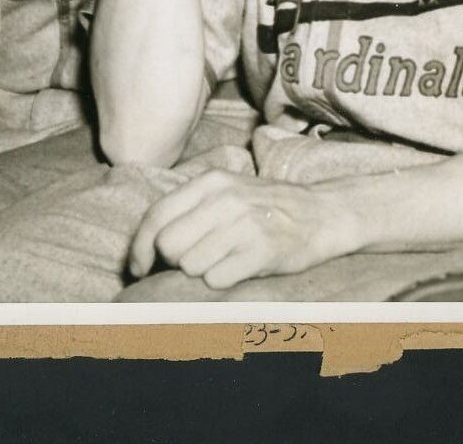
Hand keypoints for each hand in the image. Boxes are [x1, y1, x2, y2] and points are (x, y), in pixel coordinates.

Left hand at [128, 169, 356, 289]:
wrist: (322, 213)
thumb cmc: (265, 209)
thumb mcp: (227, 194)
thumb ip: (189, 211)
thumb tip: (146, 247)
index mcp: (211, 181)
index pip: (157, 217)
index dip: (140, 248)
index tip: (139, 268)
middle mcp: (226, 198)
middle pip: (169, 245)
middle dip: (175, 261)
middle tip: (197, 260)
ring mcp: (246, 223)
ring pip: (191, 265)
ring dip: (202, 272)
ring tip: (225, 261)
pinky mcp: (263, 249)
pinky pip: (218, 279)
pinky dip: (224, 281)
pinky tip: (241, 268)